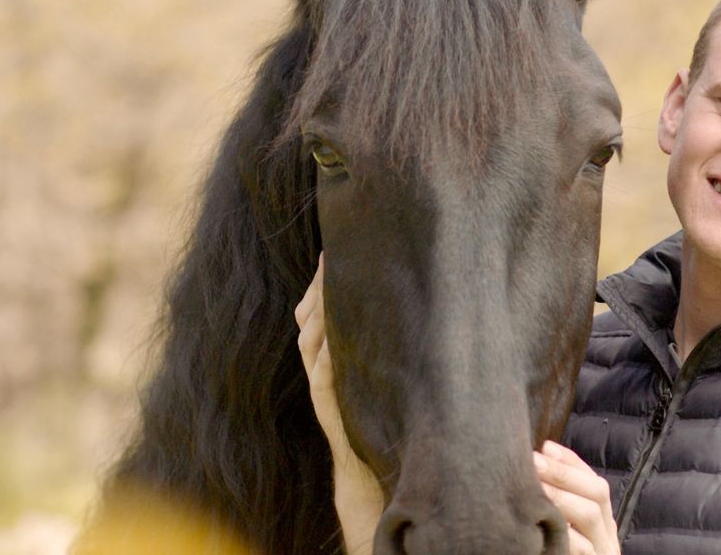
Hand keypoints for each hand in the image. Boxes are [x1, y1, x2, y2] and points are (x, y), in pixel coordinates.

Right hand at [295, 254, 384, 554]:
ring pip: (310, 335)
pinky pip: (321, 365)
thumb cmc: (383, 419)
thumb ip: (382, 346)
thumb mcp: (380, 374)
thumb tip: (410, 308)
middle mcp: (322, 365)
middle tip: (330, 252)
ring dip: (317, 303)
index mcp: (332, 355)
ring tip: (327, 273)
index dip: (323, 279)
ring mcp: (322, 382)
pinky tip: (329, 319)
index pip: (319, 308)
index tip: (334, 248)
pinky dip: (322, 340)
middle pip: (309, 314)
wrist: (367, 472)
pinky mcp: (329, 400)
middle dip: (318, 282)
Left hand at [535, 441, 619, 554]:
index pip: (593, 480)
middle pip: (597, 492)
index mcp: (603, 519)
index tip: (546, 447)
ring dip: (560, 496)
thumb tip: (542, 457)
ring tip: (534, 485)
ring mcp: (603, 550)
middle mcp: (607, 532)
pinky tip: (543, 519)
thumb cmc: (563, 551)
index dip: (571, 461)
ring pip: (590, 515)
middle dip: (564, 473)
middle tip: (534, 461)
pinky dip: (564, 531)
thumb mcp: (566, 526)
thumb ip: (560, 499)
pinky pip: (582, 547)